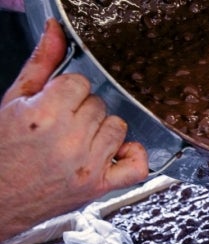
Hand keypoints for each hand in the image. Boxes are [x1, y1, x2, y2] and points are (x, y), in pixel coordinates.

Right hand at [0, 19, 147, 241]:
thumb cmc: (4, 150)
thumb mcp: (14, 101)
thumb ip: (41, 65)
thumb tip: (56, 32)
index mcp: (44, 116)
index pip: (80, 84)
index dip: (68, 91)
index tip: (56, 103)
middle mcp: (69, 141)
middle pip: (99, 105)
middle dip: (82, 111)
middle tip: (63, 125)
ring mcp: (88, 166)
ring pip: (118, 127)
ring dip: (103, 131)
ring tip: (80, 140)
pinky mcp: (100, 187)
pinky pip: (138, 166)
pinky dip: (132, 156)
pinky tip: (114, 153)